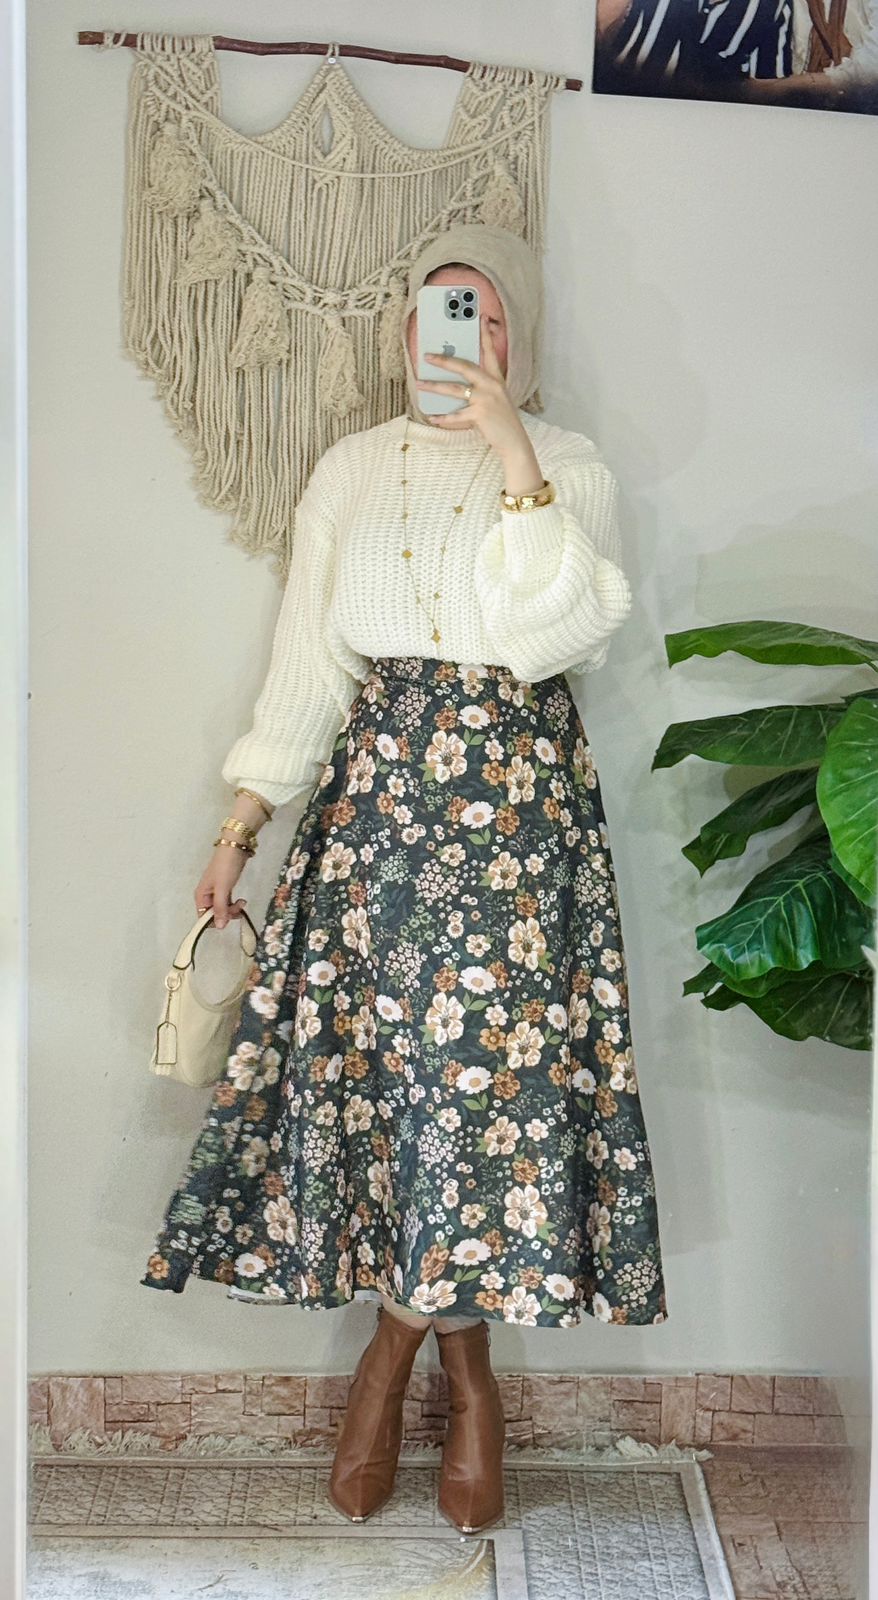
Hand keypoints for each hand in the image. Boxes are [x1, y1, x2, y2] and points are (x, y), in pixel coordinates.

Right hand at [194, 845, 248, 930]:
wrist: (235, 847)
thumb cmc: (226, 867)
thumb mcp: (222, 889)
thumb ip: (220, 908)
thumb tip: (219, 927)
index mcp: (201, 896)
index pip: (203, 917)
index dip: (215, 921)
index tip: (228, 918)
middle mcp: (206, 895)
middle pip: (214, 914)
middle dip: (227, 914)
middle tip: (239, 907)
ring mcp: (216, 891)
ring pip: (223, 908)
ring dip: (233, 909)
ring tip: (243, 902)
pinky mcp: (225, 887)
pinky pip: (228, 901)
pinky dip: (234, 903)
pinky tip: (242, 901)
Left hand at [417, 314, 533, 460]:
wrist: (514, 441)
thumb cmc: (503, 421)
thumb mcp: (496, 399)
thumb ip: (481, 388)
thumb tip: (456, 383)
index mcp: (496, 379)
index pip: (490, 352)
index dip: (485, 334)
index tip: (481, 318)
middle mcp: (491, 385)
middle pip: (464, 366)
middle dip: (444, 360)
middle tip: (428, 356)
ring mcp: (485, 399)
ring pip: (454, 389)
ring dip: (434, 386)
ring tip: (419, 384)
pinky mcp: (480, 414)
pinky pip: (455, 415)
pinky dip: (442, 418)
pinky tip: (432, 417)